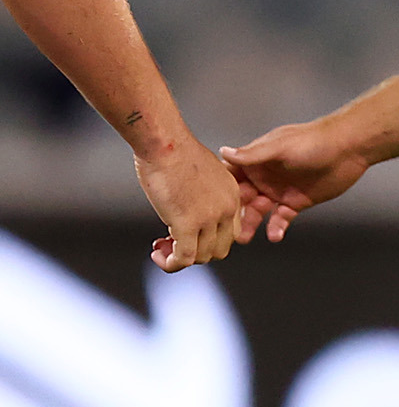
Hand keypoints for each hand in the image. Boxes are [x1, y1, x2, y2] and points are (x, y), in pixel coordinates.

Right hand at [135, 131, 241, 271]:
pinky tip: (158, 256)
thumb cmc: (175, 151)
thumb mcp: (201, 173)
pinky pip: (185, 258)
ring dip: (180, 258)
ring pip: (202, 257)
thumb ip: (202, 193)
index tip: (185, 232)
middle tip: (170, 244)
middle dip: (196, 252)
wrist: (165, 143)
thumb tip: (188, 206)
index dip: (208, 238)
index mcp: (233, 195)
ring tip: (161, 249)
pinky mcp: (189, 224)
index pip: (229, 231)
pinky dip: (171, 264)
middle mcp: (227, 209)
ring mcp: (210, 218)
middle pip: (219, 248)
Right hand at [221, 119, 372, 243]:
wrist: (348, 148)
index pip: (230, 175)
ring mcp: (279, 190)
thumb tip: (223, 152)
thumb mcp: (279, 147)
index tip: (205, 204)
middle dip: (232, 212)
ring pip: (258, 211)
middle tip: (223, 228)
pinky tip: (274, 236)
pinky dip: (277, 227)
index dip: (218, 189)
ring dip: (250, 224)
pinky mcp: (297, 202)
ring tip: (244, 238)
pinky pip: (282, 218)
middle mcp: (264, 177)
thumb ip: (253, 154)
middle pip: (241, 198)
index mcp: (256, 161)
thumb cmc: (313, 140)